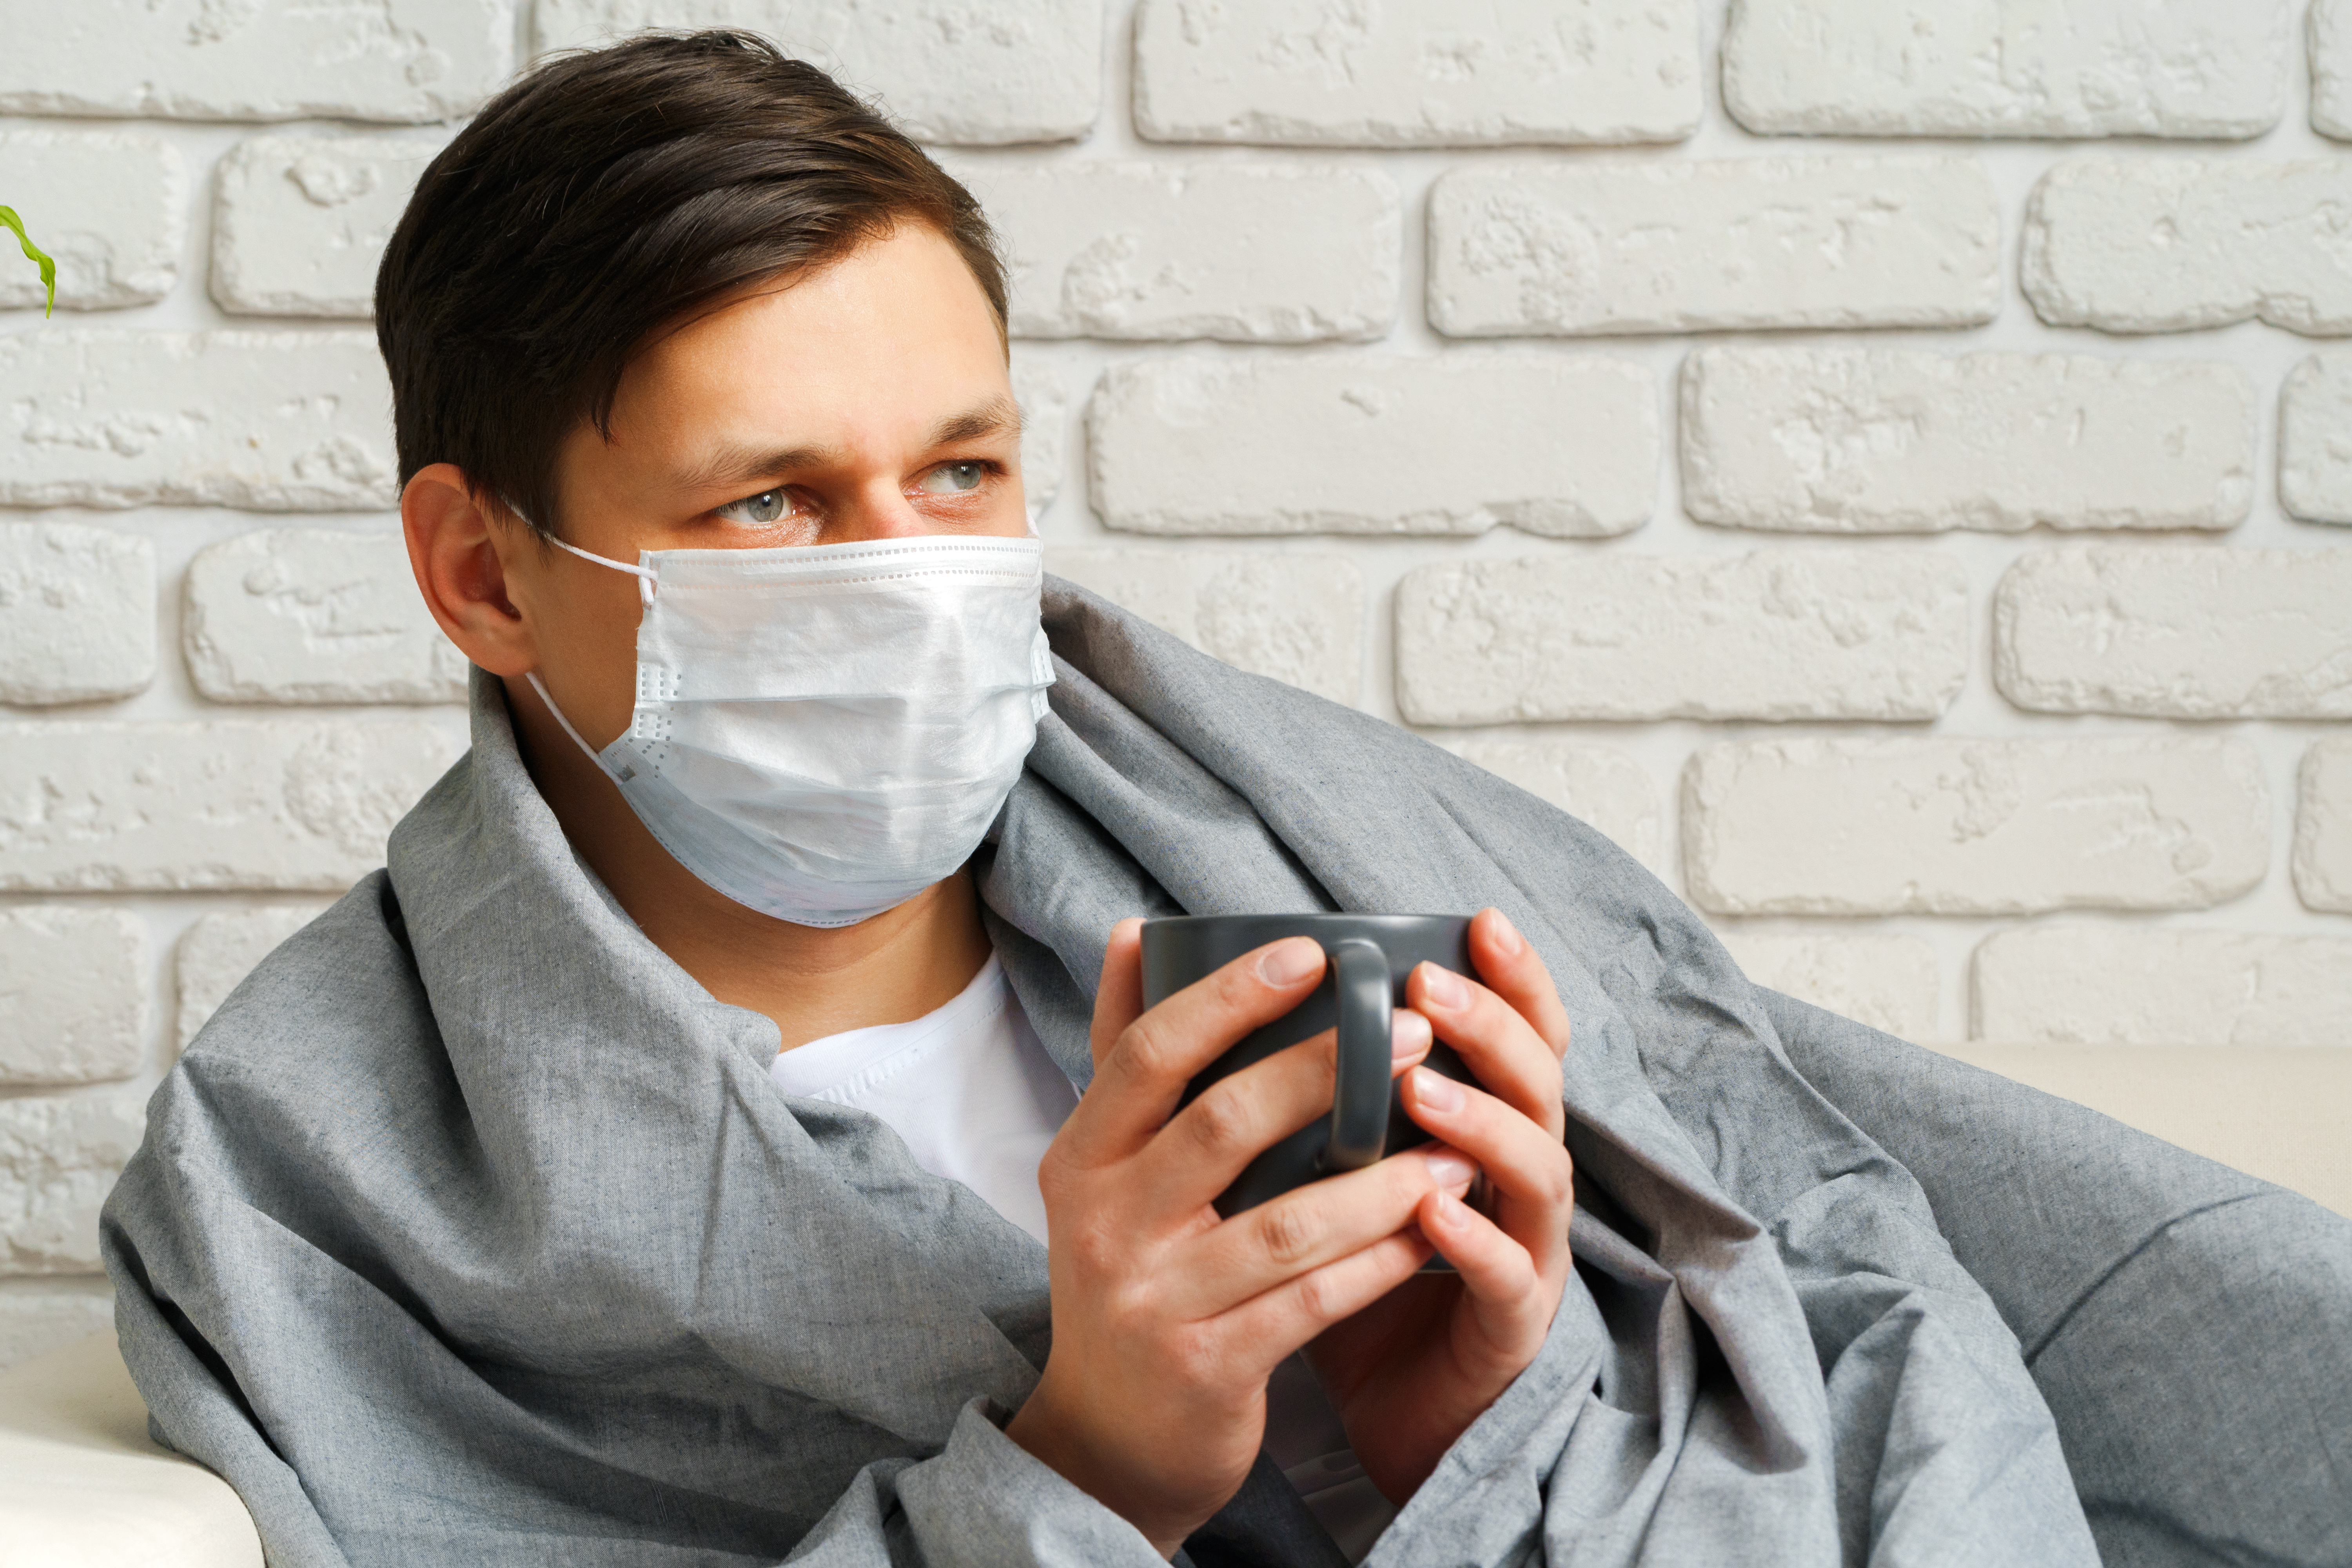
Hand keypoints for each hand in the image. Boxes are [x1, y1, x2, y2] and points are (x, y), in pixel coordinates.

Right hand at [1006, 920, 1471, 1556]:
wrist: (1108, 1441)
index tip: (1313, 953)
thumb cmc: (1131, 1274)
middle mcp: (1104, 1223)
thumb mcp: (1106, 1170)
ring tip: (1453, 1147)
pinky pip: (1310, 1302)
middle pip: (1222, 1122)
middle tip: (1416, 1033)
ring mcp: (1153, 1300)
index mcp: (1082, 1157)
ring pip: (1285, 1223)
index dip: (1229, 998)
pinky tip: (1429, 1229)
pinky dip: (1377, 1263)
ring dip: (1380, 1181)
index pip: (1150, 1054)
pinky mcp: (1207, 1368)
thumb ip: (1125, 1056)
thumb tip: (1133, 931)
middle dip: (1326, 1071)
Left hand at [1305, 907, 1574, 1502]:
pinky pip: (1506, 1278)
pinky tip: (1432, 1211)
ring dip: (1484, 1125)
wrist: (1375, 1406)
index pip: (1518, 1032)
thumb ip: (1272, 1075)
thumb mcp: (1308, 1158)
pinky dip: (1474, 1240)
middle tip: (1431, 994)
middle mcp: (1514, 1175)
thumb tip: (1177, 964)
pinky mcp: (1510, 1327)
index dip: (1513, 978)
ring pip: (1538, 1171)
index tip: (1477, 921)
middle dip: (1494, 1030)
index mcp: (1479, 1122)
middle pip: (1540, 1084)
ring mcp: (1525, 1250)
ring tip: (1421, 1092)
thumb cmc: (1339, 1258)